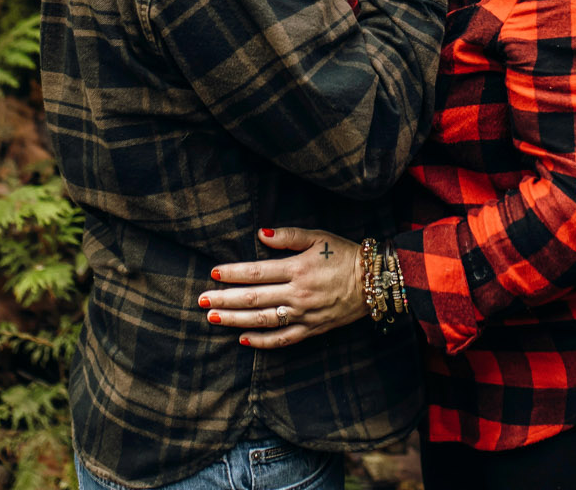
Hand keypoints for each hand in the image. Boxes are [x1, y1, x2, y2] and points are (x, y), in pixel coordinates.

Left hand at [201, 227, 366, 348]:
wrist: (374, 281)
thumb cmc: (344, 255)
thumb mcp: (318, 237)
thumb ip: (288, 236)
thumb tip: (260, 233)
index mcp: (297, 269)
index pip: (256, 272)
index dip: (233, 274)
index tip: (214, 274)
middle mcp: (297, 294)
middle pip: (253, 298)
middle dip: (224, 298)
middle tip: (201, 299)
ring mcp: (304, 314)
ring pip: (262, 320)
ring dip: (235, 319)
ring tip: (213, 317)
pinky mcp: (312, 329)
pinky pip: (283, 339)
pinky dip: (262, 341)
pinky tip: (242, 339)